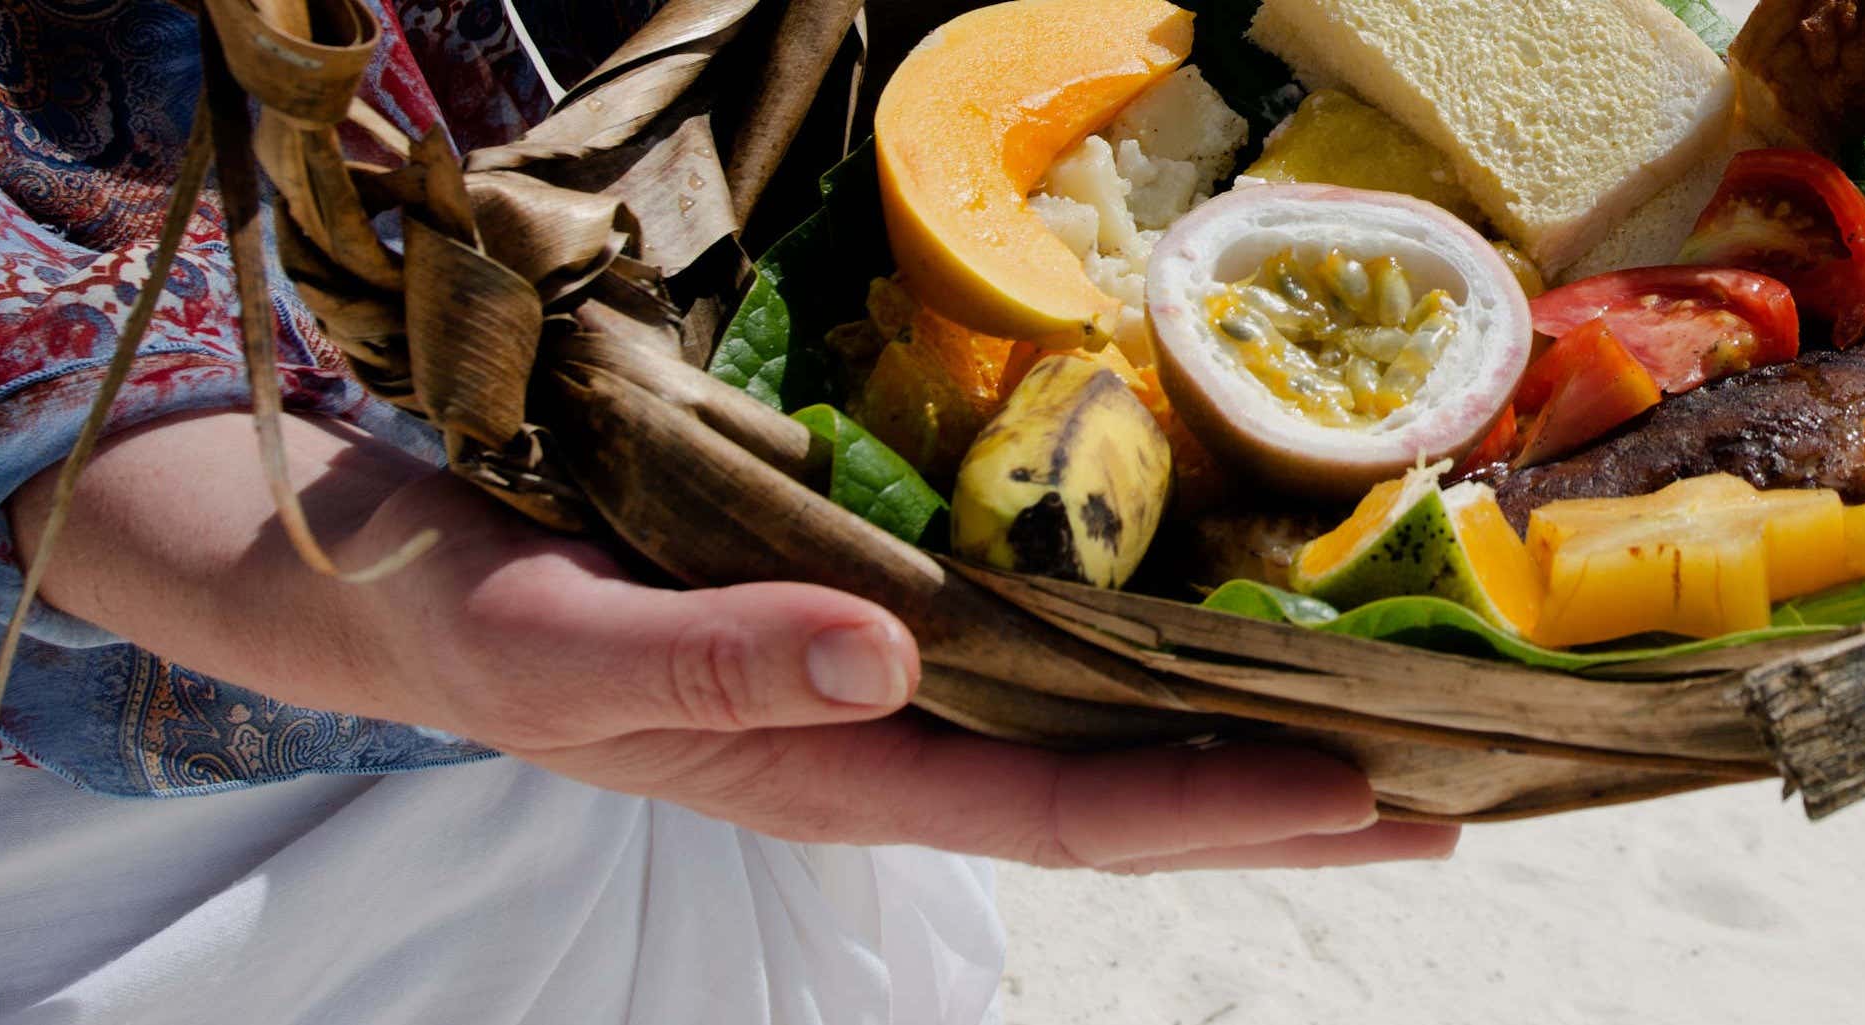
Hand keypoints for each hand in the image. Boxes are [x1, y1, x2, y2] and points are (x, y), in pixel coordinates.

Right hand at [11, 411, 1457, 870]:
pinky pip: (1053, 652)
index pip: (1063, 812)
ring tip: (1393, 735)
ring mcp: (897, 688)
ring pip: (1101, 731)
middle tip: (1452, 792)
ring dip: (1242, 739)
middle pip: (1123, 793)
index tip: (1354, 792)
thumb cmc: (479, 617)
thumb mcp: (566, 645)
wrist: (411, 573)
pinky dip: (1155, 655)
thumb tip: (881, 646)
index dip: (1210, 810)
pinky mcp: (887, 618)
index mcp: (838, 774)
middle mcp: (896, 742)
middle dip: (1281, 804)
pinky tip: (1228, 639)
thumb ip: (715, 658)